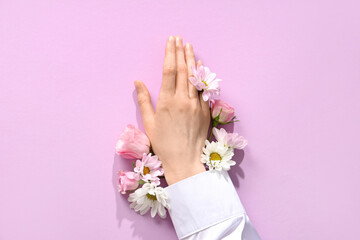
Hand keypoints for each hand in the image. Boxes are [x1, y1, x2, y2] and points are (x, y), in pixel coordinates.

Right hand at [134, 36, 209, 184]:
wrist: (184, 160)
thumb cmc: (163, 144)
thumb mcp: (149, 123)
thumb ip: (144, 100)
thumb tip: (138, 81)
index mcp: (167, 101)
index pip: (169, 70)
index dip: (170, 53)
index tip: (170, 41)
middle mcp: (183, 100)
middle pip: (182, 70)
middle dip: (180, 52)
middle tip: (179, 39)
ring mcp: (196, 104)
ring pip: (194, 77)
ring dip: (191, 59)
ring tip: (189, 47)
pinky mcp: (205, 111)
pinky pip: (203, 89)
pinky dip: (201, 76)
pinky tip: (200, 66)